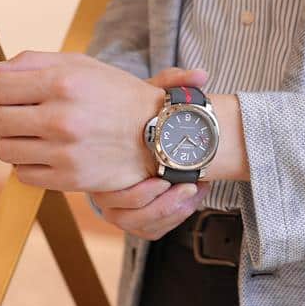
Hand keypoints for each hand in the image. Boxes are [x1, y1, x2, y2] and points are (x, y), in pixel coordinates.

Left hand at [0, 50, 166, 191]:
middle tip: (30, 115)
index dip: (5, 90)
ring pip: (4, 149)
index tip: (22, 93)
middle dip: (7, 116)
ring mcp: (65, 152)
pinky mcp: (70, 180)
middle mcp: (62, 118)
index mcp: (64, 82)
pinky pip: (23, 175)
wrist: (159, 133)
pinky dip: (32, 165)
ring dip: (17, 142)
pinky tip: (52, 154)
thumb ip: (32, 62)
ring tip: (41, 135)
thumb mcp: (82, 66)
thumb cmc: (116, 95)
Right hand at [89, 66, 211, 239]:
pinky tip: (194, 196)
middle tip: (188, 185)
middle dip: (162, 206)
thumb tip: (201, 74)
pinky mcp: (137, 217)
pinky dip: (175, 217)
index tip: (168, 180)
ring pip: (140, 226)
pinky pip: (151, 230)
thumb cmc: (143, 114)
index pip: (110, 193)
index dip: (142, 193)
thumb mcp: (153, 96)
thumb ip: (173, 83)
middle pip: (124, 217)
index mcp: (103, 163)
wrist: (146, 132)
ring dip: (172, 212)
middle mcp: (105, 189)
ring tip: (195, 189)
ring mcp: (119, 206)